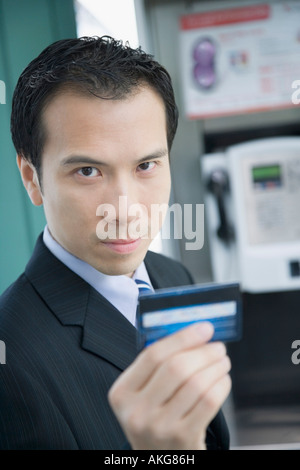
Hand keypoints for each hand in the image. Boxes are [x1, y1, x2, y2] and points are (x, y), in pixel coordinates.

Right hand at [108, 322, 230, 449]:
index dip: (183, 337)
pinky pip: (209, 402)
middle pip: (176, 368)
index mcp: (122, 392)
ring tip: (222, 361)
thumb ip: (160, 364)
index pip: (153, 355)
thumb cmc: (155, 416)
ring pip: (196, 384)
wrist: (160, 458)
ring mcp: (159, 427)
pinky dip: (221, 385)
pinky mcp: (183, 438)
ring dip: (216, 367)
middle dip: (203, 351)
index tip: (204, 328)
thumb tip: (194, 333)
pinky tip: (222, 380)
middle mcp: (136, 411)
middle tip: (217, 346)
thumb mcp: (144, 393)